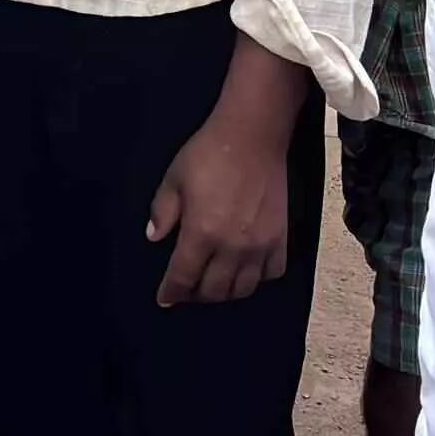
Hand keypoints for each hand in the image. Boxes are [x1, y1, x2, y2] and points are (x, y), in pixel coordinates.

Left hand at [146, 51, 303, 307]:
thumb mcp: (174, 178)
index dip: (172, 291)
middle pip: (214, 291)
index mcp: (201, 234)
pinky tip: (244, 270)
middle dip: (196, 295)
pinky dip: (256, 279)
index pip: (184, 276)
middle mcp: (232, 248)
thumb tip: (154, 238)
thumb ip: (163, 211)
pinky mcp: (281, 240)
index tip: (165, 298)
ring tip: (212, 283)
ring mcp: (260, 247)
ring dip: (224, 293)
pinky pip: (271, 274)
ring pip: (242, 289)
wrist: (253, 137)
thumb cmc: (208, 154)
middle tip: (187, 289)